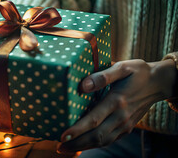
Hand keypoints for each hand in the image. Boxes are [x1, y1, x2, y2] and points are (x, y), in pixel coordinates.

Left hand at [57, 59, 176, 152]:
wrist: (159, 82)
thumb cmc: (138, 72)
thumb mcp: (122, 67)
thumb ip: (102, 76)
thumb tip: (83, 85)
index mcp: (117, 101)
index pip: (94, 119)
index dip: (77, 130)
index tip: (62, 136)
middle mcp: (121, 116)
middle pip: (96, 136)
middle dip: (76, 143)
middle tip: (59, 147)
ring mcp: (125, 124)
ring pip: (103, 141)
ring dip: (84, 146)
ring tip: (66, 149)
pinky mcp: (127, 127)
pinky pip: (110, 140)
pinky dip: (95, 144)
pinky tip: (83, 144)